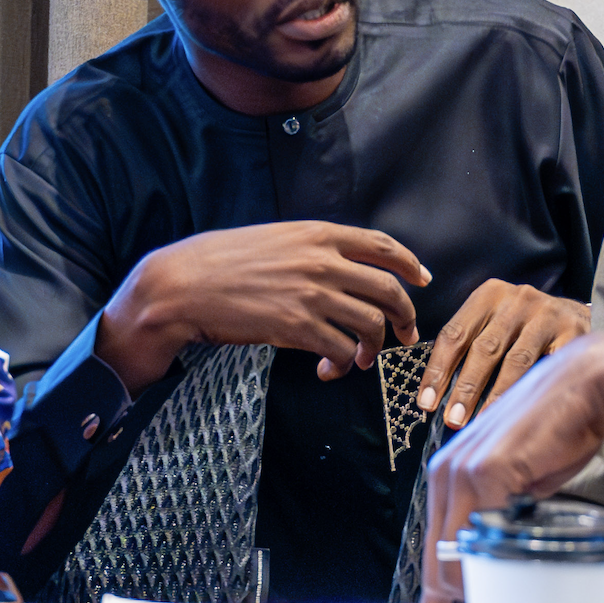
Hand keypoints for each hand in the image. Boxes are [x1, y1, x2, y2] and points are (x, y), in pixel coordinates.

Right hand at [94, 222, 429, 394]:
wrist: (181, 286)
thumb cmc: (217, 262)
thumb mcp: (271, 239)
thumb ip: (307, 250)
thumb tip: (333, 269)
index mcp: (316, 234)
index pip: (382, 246)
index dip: (410, 265)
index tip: (422, 280)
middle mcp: (321, 261)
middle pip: (388, 289)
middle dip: (405, 316)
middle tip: (404, 334)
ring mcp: (311, 294)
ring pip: (371, 324)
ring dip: (373, 347)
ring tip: (360, 358)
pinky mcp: (297, 327)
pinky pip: (342, 349)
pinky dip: (343, 363)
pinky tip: (329, 368)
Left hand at [391, 332, 603, 602]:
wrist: (588, 384)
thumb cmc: (562, 431)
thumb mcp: (521, 482)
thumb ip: (500, 514)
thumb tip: (496, 559)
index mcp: (449, 476)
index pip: (431, 552)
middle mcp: (446, 473)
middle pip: (437, 566)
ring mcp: (463, 472)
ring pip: (453, 560)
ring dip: (479, 589)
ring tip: (511, 598)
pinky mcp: (488, 472)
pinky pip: (477, 538)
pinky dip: (488, 566)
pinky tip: (506, 575)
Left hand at [417, 281, 591, 430]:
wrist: (577, 317)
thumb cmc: (523, 328)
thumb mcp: (494, 324)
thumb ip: (469, 348)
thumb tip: (438, 397)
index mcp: (488, 296)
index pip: (454, 334)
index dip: (437, 371)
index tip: (426, 403)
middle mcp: (517, 299)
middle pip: (483, 348)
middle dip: (465, 388)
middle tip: (453, 420)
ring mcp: (547, 315)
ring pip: (515, 361)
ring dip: (495, 396)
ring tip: (482, 424)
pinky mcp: (573, 333)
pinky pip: (548, 369)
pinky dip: (531, 393)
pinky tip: (519, 415)